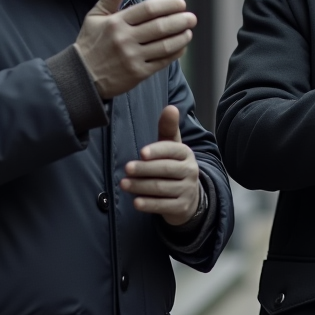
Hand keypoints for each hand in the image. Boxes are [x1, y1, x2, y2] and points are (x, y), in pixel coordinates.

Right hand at [74, 0, 197, 98]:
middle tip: (191, 17)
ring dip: (181, 37)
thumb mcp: (96, 16)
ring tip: (188, 31)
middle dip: (180, 21)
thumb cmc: (90, 43)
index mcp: (116, 22)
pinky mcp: (138, 73)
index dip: (168, 5)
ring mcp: (132, 57)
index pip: (149, 9)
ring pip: (165, 45)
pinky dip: (175, 53)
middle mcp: (125, 39)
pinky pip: (162, 61)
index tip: (181, 3)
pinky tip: (181, 46)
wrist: (81, 76)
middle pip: (160, 27)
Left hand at [121, 106, 201, 225]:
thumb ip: (168, 128)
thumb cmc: (173, 167)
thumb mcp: (171, 147)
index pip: (173, 150)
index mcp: (186, 154)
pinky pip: (163, 206)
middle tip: (127, 168)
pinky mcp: (182, 207)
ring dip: (141, 186)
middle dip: (145, 169)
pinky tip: (136, 202)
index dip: (158, 151)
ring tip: (124, 184)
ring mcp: (187, 190)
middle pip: (166, 170)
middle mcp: (190, 171)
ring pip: (162, 188)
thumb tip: (170, 107)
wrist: (189, 197)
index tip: (142, 152)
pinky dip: (149, 204)